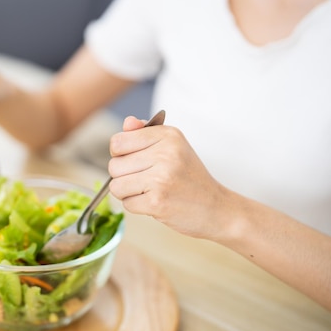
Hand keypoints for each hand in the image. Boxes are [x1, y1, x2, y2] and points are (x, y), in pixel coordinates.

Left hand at [108, 116, 236, 239]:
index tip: (135, 160)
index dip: (120, 154)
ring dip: (128, 193)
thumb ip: (144, 133)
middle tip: (146, 180)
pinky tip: (155, 202)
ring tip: (149, 191)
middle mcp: (166, 153)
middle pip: (114, 165)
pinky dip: (137, 207)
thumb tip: (127, 123)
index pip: (118, 141)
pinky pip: (126, 204)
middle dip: (124, 176)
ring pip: (116, 186)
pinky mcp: (157, 202)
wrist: (216, 208)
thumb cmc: (190, 178)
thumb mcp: (173, 147)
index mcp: (168, 136)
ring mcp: (161, 178)